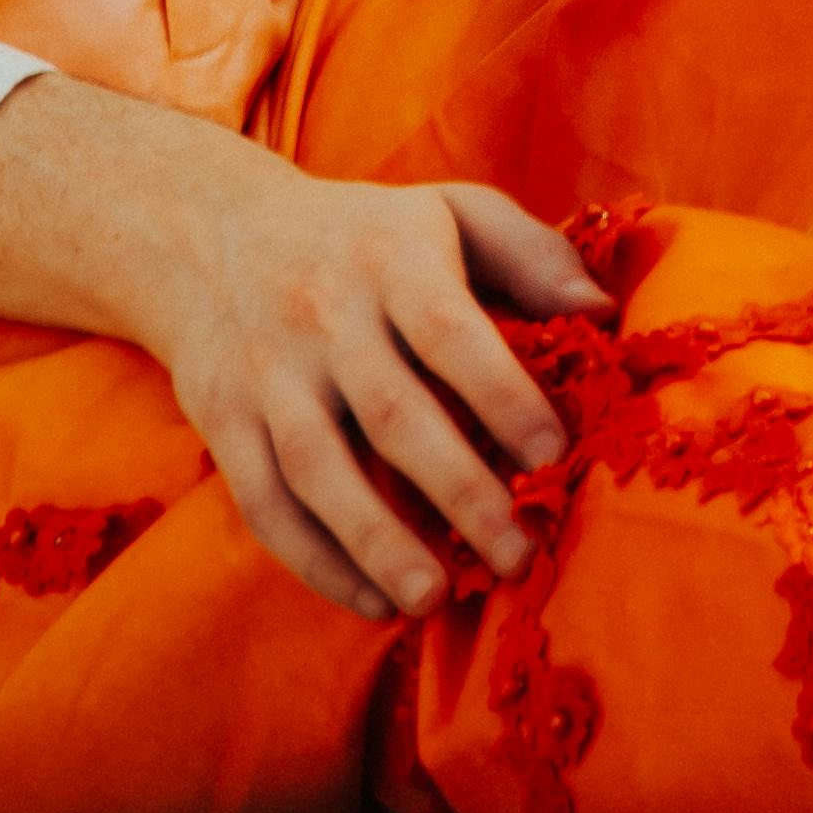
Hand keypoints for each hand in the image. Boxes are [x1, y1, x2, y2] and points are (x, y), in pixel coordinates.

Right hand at [0, 71, 598, 620]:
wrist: (206, 231)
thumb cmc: (362, 235)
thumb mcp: (446, 211)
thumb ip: (529, 253)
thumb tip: (606, 312)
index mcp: (388, 257)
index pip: (448, 331)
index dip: (502, 395)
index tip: (554, 455)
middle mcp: (321, 313)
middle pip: (391, 411)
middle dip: (459, 491)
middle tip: (520, 556)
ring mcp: (266, 371)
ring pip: (317, 467)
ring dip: (376, 541)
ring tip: (435, 600)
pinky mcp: (223, 419)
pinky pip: (264, 501)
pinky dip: (315, 559)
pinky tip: (372, 601)